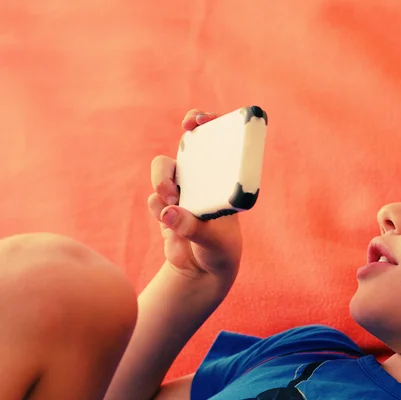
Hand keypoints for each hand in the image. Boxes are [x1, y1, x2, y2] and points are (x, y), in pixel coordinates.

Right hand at [147, 110, 241, 281]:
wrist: (203, 268)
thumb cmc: (221, 247)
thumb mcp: (215, 240)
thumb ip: (193, 227)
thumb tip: (168, 213)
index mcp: (222, 173)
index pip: (212, 136)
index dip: (202, 120)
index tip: (195, 122)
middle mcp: (202, 175)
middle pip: (179, 150)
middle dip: (167, 165)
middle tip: (172, 188)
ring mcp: (181, 188)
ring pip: (161, 174)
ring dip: (163, 188)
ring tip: (174, 209)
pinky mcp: (165, 205)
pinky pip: (154, 198)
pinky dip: (159, 208)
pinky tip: (170, 224)